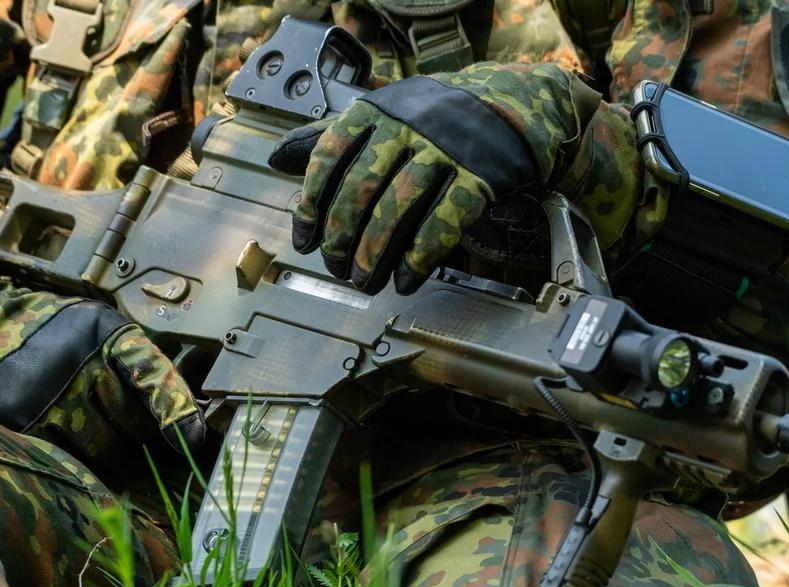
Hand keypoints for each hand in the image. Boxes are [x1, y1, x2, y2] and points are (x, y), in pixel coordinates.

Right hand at [0, 287, 205, 460]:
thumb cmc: (57, 334)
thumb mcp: (101, 329)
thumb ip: (139, 363)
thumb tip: (187, 413)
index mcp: (107, 335)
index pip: (153, 374)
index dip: (177, 410)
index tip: (193, 440)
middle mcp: (80, 364)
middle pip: (134, 424)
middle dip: (147, 440)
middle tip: (150, 444)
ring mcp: (48, 396)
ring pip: (105, 450)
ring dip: (117, 457)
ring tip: (113, 447)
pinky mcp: (20, 424)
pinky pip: (69, 459)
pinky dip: (82, 464)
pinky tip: (81, 453)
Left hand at [269, 62, 602, 293]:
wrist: (514, 104)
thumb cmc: (437, 116)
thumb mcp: (383, 113)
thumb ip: (331, 137)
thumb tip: (275, 158)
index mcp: (378, 109)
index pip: (330, 157)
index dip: (312, 204)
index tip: (305, 240)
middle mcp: (409, 125)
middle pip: (361, 188)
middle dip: (342, 236)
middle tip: (336, 268)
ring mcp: (446, 150)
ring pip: (398, 208)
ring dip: (376, 252)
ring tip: (365, 281)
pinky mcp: (481, 176)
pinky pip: (443, 222)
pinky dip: (420, 256)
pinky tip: (406, 278)